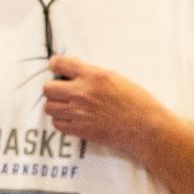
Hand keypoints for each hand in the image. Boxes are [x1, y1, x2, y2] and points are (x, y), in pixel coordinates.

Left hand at [41, 56, 166, 163]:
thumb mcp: (116, 78)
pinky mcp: (80, 130)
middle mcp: (82, 92)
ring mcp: (79, 112)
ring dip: (56, 105)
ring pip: (48, 107)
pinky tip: (72, 119)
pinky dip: (62, 121)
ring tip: (67, 106)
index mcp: (93, 75)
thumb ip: (93, 74)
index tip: (56, 68)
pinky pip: (57, 124)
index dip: (54, 65)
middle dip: (53, 88)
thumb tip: (74, 73)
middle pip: (47, 88)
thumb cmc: (137, 102)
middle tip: (62, 91)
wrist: (146, 129)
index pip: (59, 64)